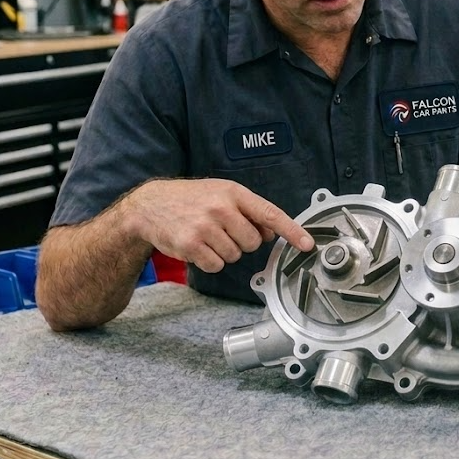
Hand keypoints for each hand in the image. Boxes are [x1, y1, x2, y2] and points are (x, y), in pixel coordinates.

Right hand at [126, 178, 313, 272]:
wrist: (151, 205)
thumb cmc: (192, 199)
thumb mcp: (222, 194)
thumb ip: (249, 211)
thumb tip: (271, 233)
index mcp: (234, 193)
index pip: (270, 213)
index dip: (292, 230)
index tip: (307, 244)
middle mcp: (221, 208)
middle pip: (253, 242)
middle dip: (243, 242)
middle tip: (224, 231)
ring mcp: (205, 227)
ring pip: (235, 255)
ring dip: (224, 251)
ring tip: (207, 235)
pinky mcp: (191, 245)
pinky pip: (216, 265)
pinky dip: (210, 261)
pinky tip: (198, 246)